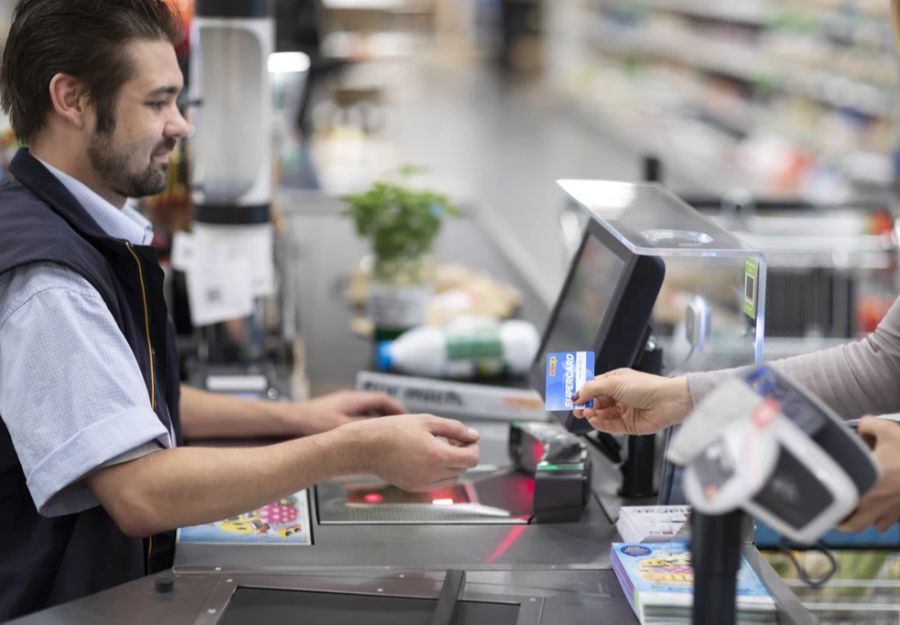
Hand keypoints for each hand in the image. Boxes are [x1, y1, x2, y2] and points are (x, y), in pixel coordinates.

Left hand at [289, 390, 405, 435]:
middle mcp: (349, 400)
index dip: (398, 409)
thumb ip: (365, 430)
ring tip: (385, 433)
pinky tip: (363, 439)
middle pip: (377, 405)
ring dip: (377, 421)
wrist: (289, 420)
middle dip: (390, 415)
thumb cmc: (312, 421)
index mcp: (355, 400)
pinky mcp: (332, 415)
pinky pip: (356, 419)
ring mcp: (340, 406)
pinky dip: (365, 427)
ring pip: (366, 412)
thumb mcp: (343, 427)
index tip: (407, 418)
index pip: (384, 400)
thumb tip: (384, 434)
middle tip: (400, 426)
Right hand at [343, 414, 480, 491]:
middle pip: (463, 468)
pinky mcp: (414, 488)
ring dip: (451, 464)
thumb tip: (473, 435)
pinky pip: (437, 483)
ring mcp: (423, 484)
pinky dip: (439, 472)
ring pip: (452, 478)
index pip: (472, 458)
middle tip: (449, 438)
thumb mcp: (427, 421)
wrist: (365, 447)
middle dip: (461, 453)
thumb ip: (454, 428)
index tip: (465, 437)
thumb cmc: (392, 430)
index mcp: (438, 456)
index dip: (472, 446)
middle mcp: (433, 474)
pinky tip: (426, 456)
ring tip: (436, 447)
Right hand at [571, 369, 691, 434]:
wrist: (668, 402)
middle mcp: (620, 395)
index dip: (583, 391)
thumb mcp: (614, 383)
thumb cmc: (648, 387)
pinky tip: (594, 421)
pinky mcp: (628, 424)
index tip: (572, 396)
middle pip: (596, 401)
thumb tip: (577, 394)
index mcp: (617, 381)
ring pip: (602, 414)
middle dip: (585, 405)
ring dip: (592, 414)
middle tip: (575, 408)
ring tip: (586, 414)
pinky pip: (610, 425)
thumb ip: (592, 389)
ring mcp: (624, 410)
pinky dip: (601, 424)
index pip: (594, 386)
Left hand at [838, 416, 899, 531]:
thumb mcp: (887, 430)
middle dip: (843, 521)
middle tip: (838, 512)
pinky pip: (892, 523)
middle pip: (852, 525)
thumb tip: (861, 427)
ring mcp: (892, 512)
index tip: (825, 497)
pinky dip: (886, 518)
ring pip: (874, 526)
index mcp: (862, 485)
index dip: (830, 502)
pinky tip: (884, 505)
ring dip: (866, 519)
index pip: (837, 504)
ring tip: (861, 508)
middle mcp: (874, 503)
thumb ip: (867, 425)